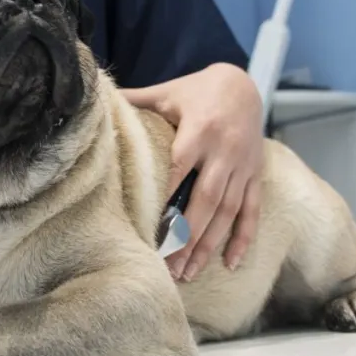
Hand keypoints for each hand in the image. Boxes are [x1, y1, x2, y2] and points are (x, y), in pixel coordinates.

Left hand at [122, 63, 264, 280]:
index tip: (148, 229)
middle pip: (206, 200)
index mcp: (199, 130)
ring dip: (209, 245)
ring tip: (189, 272)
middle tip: (169, 268)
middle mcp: (224, 151)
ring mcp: (243, 165)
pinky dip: (243, 238)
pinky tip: (230, 264)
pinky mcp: (256, 174)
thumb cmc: (197, 90)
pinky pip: (252, 210)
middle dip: (188, 236)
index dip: (165, 198)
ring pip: (228, 211)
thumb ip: (137, 101)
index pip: (179, 169)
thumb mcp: (167, 92)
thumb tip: (99, 103)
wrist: (244, 83)